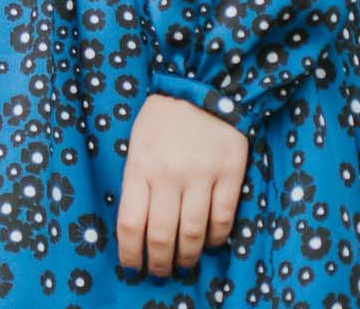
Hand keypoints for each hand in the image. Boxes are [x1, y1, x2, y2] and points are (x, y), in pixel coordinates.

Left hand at [117, 93, 247, 276]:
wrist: (201, 86)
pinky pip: (223, 218)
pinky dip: (215, 237)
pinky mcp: (229, 175)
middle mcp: (169, 175)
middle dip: (159, 262)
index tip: (131, 265)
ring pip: (193, 232)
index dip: (130, 251)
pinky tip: (208, 242)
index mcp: (140, 166)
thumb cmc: (162, 118)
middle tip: (159, 272)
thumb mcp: (136, 144)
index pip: (131, 222)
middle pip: (162, 235)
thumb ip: (137, 181)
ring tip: (183, 264)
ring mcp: (201, 176)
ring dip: (187, 256)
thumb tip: (138, 225)